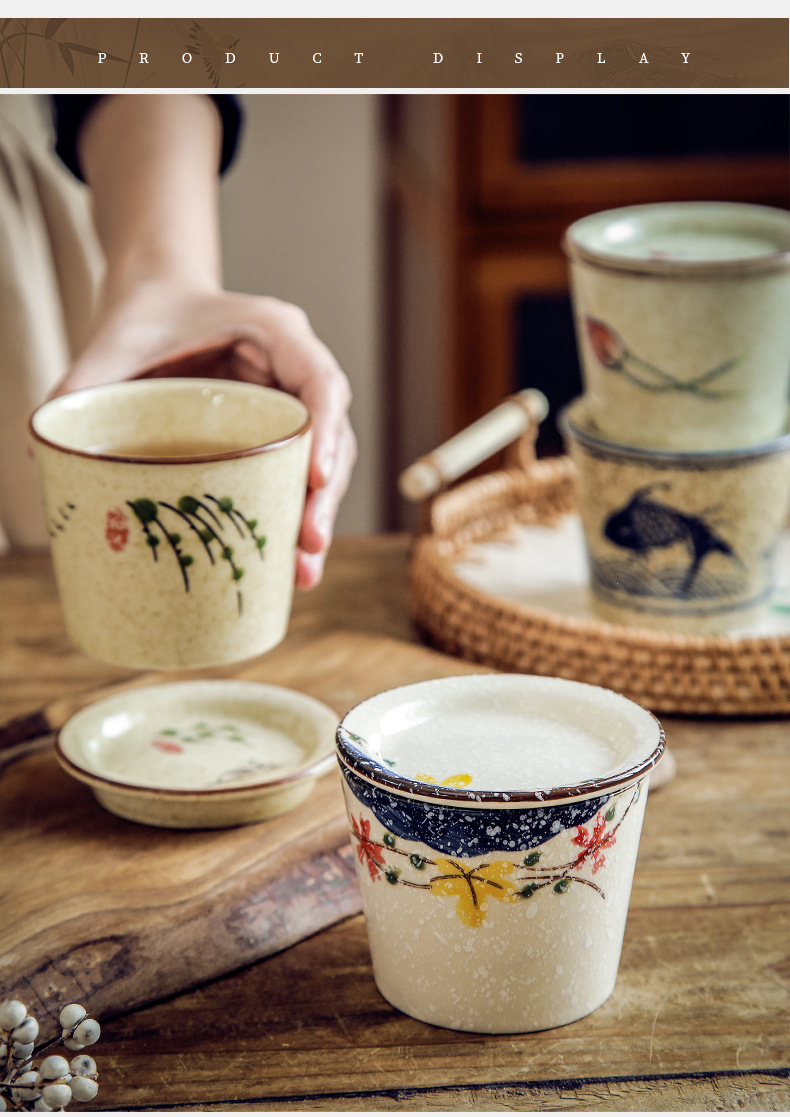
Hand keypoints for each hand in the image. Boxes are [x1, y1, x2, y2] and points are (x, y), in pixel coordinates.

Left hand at [53, 278, 355, 588]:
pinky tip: (288, 565)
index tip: (313, 479)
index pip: (322, 382)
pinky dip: (295, 517)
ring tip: (303, 572)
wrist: (157, 302)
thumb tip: (40, 450)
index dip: (325, 431)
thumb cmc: (147, 313)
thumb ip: (83, 383)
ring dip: (317, 517)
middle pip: (332, 436)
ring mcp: (292, 405)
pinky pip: (297, 477)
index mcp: (276, 332)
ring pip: (324, 464)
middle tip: (308, 545)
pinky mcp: (276, 436)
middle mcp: (296, 370)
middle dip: (325, 495)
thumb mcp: (115, 340)